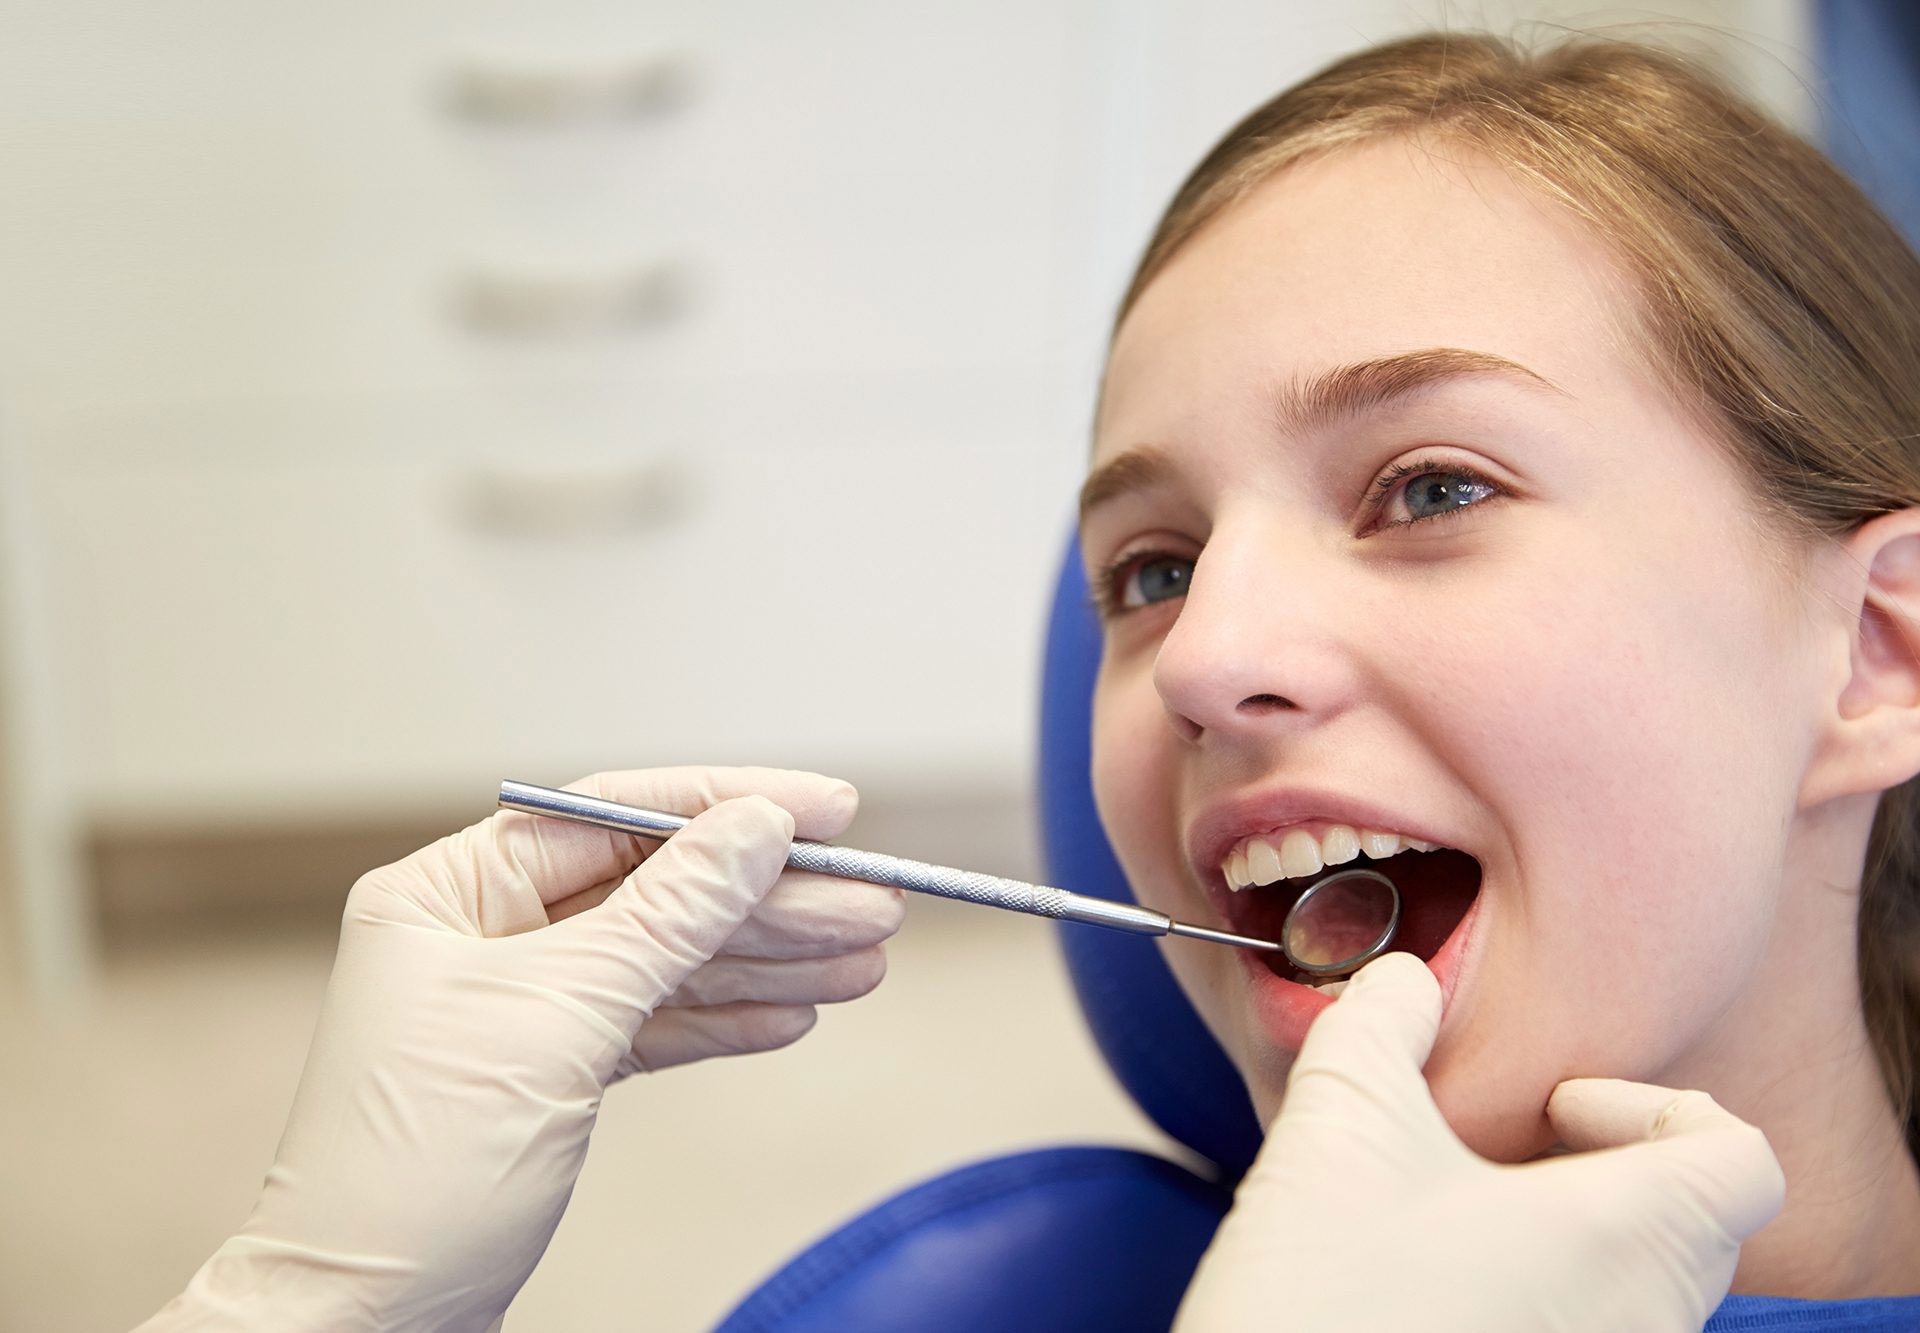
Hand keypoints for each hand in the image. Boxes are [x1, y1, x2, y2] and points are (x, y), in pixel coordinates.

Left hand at [141, 767, 901, 1331]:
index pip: (612, 816)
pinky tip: (793, 1011)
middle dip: (768, 900)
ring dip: (767, 961)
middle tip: (869, 901)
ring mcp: (518, 1008)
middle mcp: (481, 937)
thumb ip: (668, 915)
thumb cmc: (411, 1174)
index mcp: (448, 894)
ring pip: (668, 961)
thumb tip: (754, 828)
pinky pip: (656, 1024)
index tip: (826, 806)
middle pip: (656, 890)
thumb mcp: (559, 1020)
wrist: (363, 1324)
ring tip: (863, 959)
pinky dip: (725, 1021)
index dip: (728, 804)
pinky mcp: (549, 1074)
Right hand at [1175, 953, 1784, 1332]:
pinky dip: (1524, 1300)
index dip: (1653, 1104)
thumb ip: (1381, 1022)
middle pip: (1684, 1220)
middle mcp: (1647, 1323)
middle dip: (1585, 1166)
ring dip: (1550, 1238)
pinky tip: (1419, 1291)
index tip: (1551, 1104)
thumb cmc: (1328, 1305)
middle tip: (1482, 1153)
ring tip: (1435, 1221)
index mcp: (1631, 1237)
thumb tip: (1399, 981)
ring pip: (1627, 1289)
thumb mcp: (1342, 1123)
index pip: (1739, 1157)